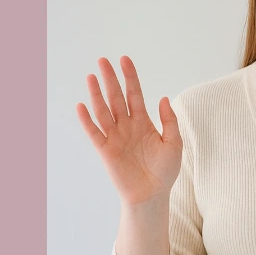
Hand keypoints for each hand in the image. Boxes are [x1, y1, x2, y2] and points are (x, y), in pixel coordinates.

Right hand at [76, 56, 182, 205]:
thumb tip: (163, 99)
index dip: (130, 77)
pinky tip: (81, 106)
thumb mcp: (174, 143)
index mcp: (143, 122)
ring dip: (97, 94)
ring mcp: (115, 137)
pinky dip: (87, 120)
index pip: (135, 94)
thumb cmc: (165, 171)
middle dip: (110, 79)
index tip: (124, 60)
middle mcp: (127, 126)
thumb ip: (169, 121)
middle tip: (103, 61)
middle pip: (116, 98)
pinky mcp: (106, 150)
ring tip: (92, 77)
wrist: (153, 195)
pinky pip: (95, 133)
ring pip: (104, 111)